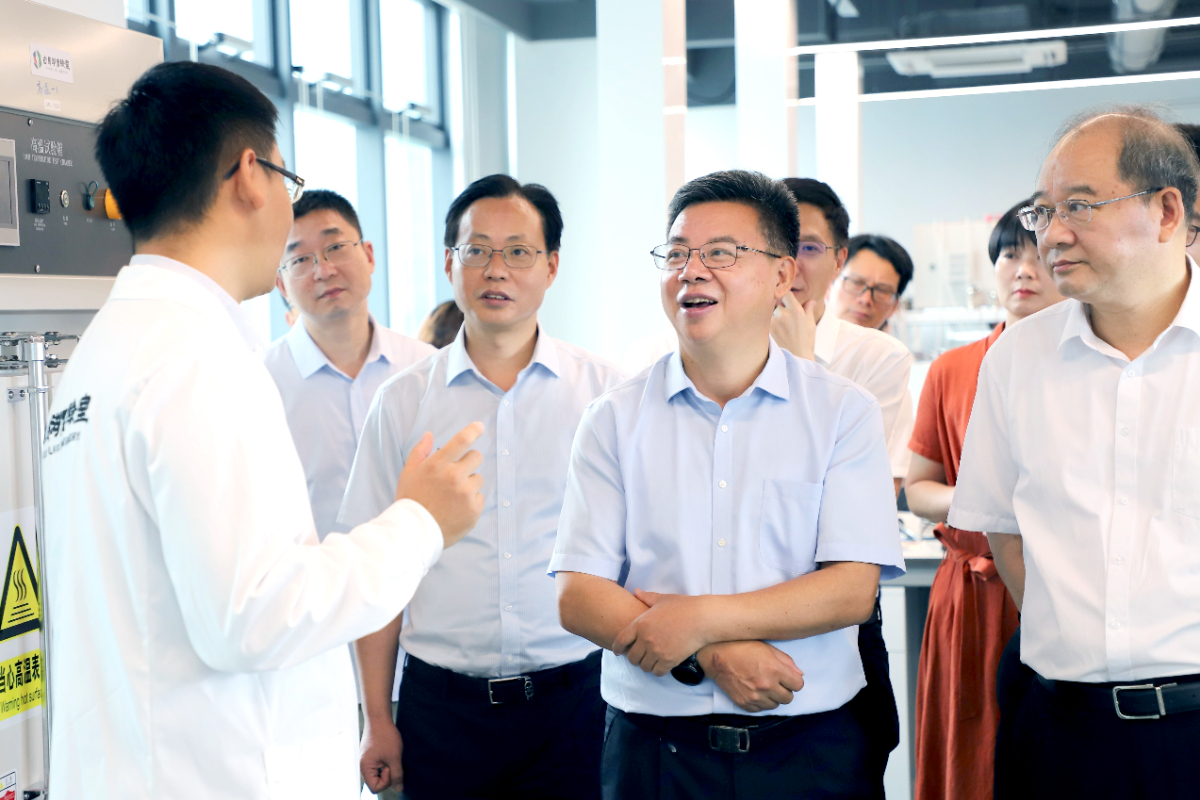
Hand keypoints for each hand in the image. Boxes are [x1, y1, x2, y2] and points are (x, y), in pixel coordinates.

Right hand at [359, 717, 403, 792]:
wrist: (379, 717)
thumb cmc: (385, 736)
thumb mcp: (394, 757)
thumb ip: (397, 775)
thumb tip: (399, 789)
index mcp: (365, 768)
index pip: (375, 788)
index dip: (386, 781)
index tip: (390, 767)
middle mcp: (363, 766)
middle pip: (377, 782)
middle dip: (388, 775)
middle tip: (393, 760)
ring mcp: (367, 760)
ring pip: (379, 773)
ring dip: (388, 768)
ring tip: (392, 755)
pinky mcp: (371, 755)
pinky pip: (379, 766)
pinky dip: (387, 762)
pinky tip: (390, 753)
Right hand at [395, 422, 484, 547]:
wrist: (414, 532)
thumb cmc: (410, 500)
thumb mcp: (408, 473)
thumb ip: (420, 452)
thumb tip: (429, 435)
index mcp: (438, 464)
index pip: (462, 440)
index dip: (473, 430)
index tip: (479, 426)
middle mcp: (454, 476)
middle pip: (476, 457)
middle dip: (468, 462)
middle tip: (456, 474)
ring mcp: (466, 493)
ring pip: (478, 478)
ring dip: (469, 483)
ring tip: (452, 496)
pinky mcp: (474, 509)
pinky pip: (479, 497)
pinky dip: (471, 501)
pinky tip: (456, 508)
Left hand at [612, 590, 711, 675]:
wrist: (703, 618)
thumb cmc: (684, 606)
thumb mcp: (662, 599)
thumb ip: (646, 597)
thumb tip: (636, 591)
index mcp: (640, 624)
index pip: (621, 640)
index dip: (618, 648)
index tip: (618, 651)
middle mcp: (646, 639)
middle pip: (632, 657)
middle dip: (634, 658)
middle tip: (639, 656)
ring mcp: (657, 651)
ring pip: (644, 667)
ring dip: (646, 665)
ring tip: (651, 661)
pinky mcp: (669, 661)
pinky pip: (657, 672)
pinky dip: (658, 670)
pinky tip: (661, 665)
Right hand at [698, 641, 804, 712]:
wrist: (717, 657)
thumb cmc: (742, 648)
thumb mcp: (767, 648)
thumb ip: (787, 661)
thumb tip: (800, 674)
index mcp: (774, 669)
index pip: (798, 685)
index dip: (794, 680)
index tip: (787, 677)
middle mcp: (766, 685)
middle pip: (788, 698)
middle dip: (785, 690)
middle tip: (775, 682)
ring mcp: (755, 697)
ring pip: (775, 705)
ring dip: (773, 697)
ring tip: (764, 686)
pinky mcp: (745, 704)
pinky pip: (761, 709)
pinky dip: (761, 702)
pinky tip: (755, 691)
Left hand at [770, 293, 817, 360]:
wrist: (797, 359)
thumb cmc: (806, 342)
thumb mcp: (811, 325)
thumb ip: (808, 310)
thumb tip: (811, 301)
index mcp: (796, 311)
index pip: (786, 294)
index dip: (786, 298)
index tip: (786, 303)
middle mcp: (784, 314)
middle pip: (777, 304)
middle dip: (780, 310)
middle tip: (785, 321)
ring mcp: (773, 322)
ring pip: (770, 314)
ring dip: (773, 318)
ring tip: (781, 330)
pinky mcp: (766, 330)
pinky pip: (765, 323)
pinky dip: (769, 326)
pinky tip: (776, 334)